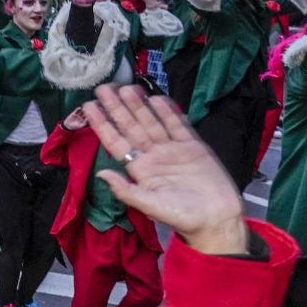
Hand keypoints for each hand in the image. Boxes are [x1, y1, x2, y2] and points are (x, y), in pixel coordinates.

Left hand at [82, 85, 246, 255]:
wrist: (216, 219)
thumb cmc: (181, 216)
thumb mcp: (150, 205)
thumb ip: (126, 190)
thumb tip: (101, 175)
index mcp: (139, 169)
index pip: (116, 142)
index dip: (103, 124)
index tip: (89, 107)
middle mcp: (153, 156)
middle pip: (131, 126)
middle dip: (117, 108)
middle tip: (104, 87)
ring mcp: (172, 149)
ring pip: (151, 122)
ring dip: (139, 105)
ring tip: (126, 87)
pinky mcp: (193, 146)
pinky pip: (178, 125)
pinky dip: (168, 111)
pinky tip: (156, 98)